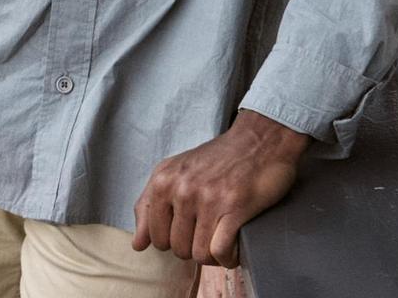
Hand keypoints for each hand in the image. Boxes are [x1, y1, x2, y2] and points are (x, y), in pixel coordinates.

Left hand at [131, 110, 309, 267]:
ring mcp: (208, 199)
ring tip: (222, 239)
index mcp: (163, 181)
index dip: (174, 240)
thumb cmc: (217, 159)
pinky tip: (233, 248)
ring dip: (213, 256)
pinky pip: (220, 252)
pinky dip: (228, 257)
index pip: (156, 237)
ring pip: (200, 255)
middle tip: (209, 232)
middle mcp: (182, 190)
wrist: (260, 140)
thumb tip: (137, 245)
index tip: (189, 229)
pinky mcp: (234, 208)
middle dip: (195, 247)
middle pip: (178, 249)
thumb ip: (149, 206)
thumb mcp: (174, 172)